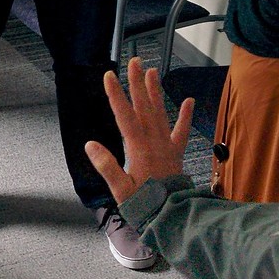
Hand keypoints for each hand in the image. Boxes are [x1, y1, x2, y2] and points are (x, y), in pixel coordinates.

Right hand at [84, 58, 192, 205]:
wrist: (173, 216)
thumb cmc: (144, 205)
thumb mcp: (120, 190)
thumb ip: (106, 166)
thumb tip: (90, 145)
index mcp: (138, 149)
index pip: (124, 116)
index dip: (116, 95)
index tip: (108, 76)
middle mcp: (154, 142)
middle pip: (144, 107)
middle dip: (138, 83)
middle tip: (135, 62)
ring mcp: (167, 146)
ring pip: (160, 113)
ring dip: (155, 92)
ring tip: (152, 71)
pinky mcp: (176, 153)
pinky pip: (181, 131)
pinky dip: (184, 115)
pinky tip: (188, 100)